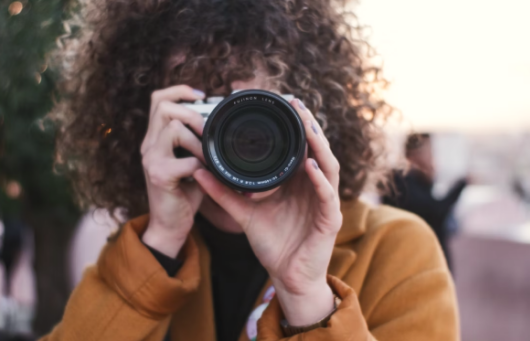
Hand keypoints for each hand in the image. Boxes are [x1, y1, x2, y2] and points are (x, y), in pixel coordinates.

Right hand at [139, 85, 207, 257]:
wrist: (170, 226)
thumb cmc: (185, 193)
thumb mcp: (190, 161)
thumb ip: (197, 142)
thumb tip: (221, 123)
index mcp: (155, 138)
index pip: (158, 99)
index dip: (179, 91)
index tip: (201, 95)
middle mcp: (148, 145)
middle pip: (163, 106)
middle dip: (191, 113)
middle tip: (205, 132)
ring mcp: (151, 159)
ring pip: (174, 128)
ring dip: (198, 141)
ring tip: (205, 157)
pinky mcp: (158, 176)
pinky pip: (185, 160)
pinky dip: (200, 165)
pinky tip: (204, 175)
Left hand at [194, 98, 341, 325]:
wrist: (288, 278)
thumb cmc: (273, 245)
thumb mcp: (243, 214)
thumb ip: (222, 192)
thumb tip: (199, 170)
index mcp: (298, 182)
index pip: (300, 147)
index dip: (295, 125)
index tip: (282, 103)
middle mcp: (315, 186)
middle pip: (317, 149)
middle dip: (308, 125)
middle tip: (295, 103)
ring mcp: (325, 201)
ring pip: (328, 165)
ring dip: (318, 143)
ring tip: (307, 123)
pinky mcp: (330, 219)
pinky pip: (327, 195)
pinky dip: (320, 179)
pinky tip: (310, 165)